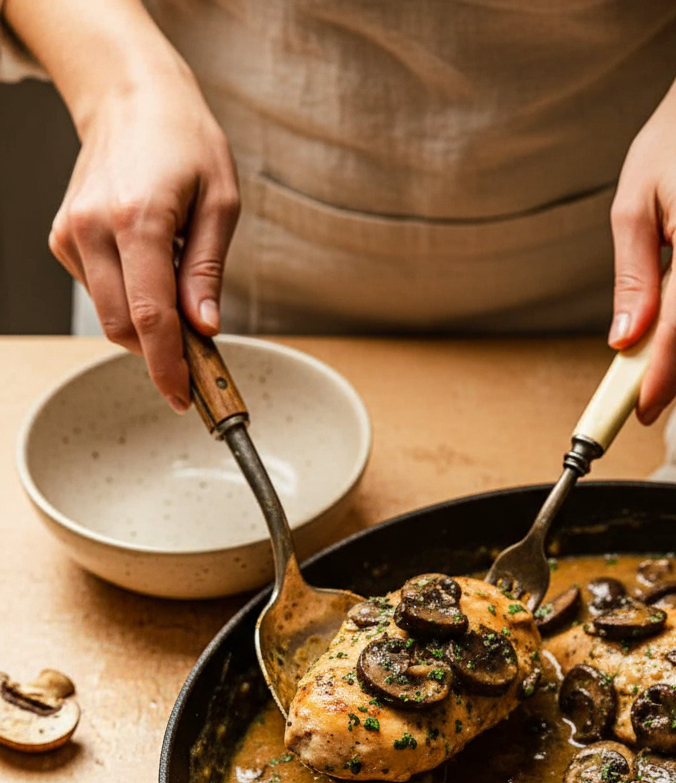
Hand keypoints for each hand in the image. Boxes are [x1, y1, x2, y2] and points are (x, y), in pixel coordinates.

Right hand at [49, 68, 239, 410]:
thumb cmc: (184, 143)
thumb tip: (205, 328)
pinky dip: (127, 298)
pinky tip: (147, 263)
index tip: (185, 397)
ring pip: (108, 316)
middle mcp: (94, 228)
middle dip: (161, 351)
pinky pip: (98, 293)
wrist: (131, 100)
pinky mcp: (62, 238)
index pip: (151, 316)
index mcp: (139, 219)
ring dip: (145, 323)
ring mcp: (72, 234)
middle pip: (123, 326)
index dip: (169, 367)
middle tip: (197, 354)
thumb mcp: (221, 203)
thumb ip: (208, 271)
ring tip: (176, 284)